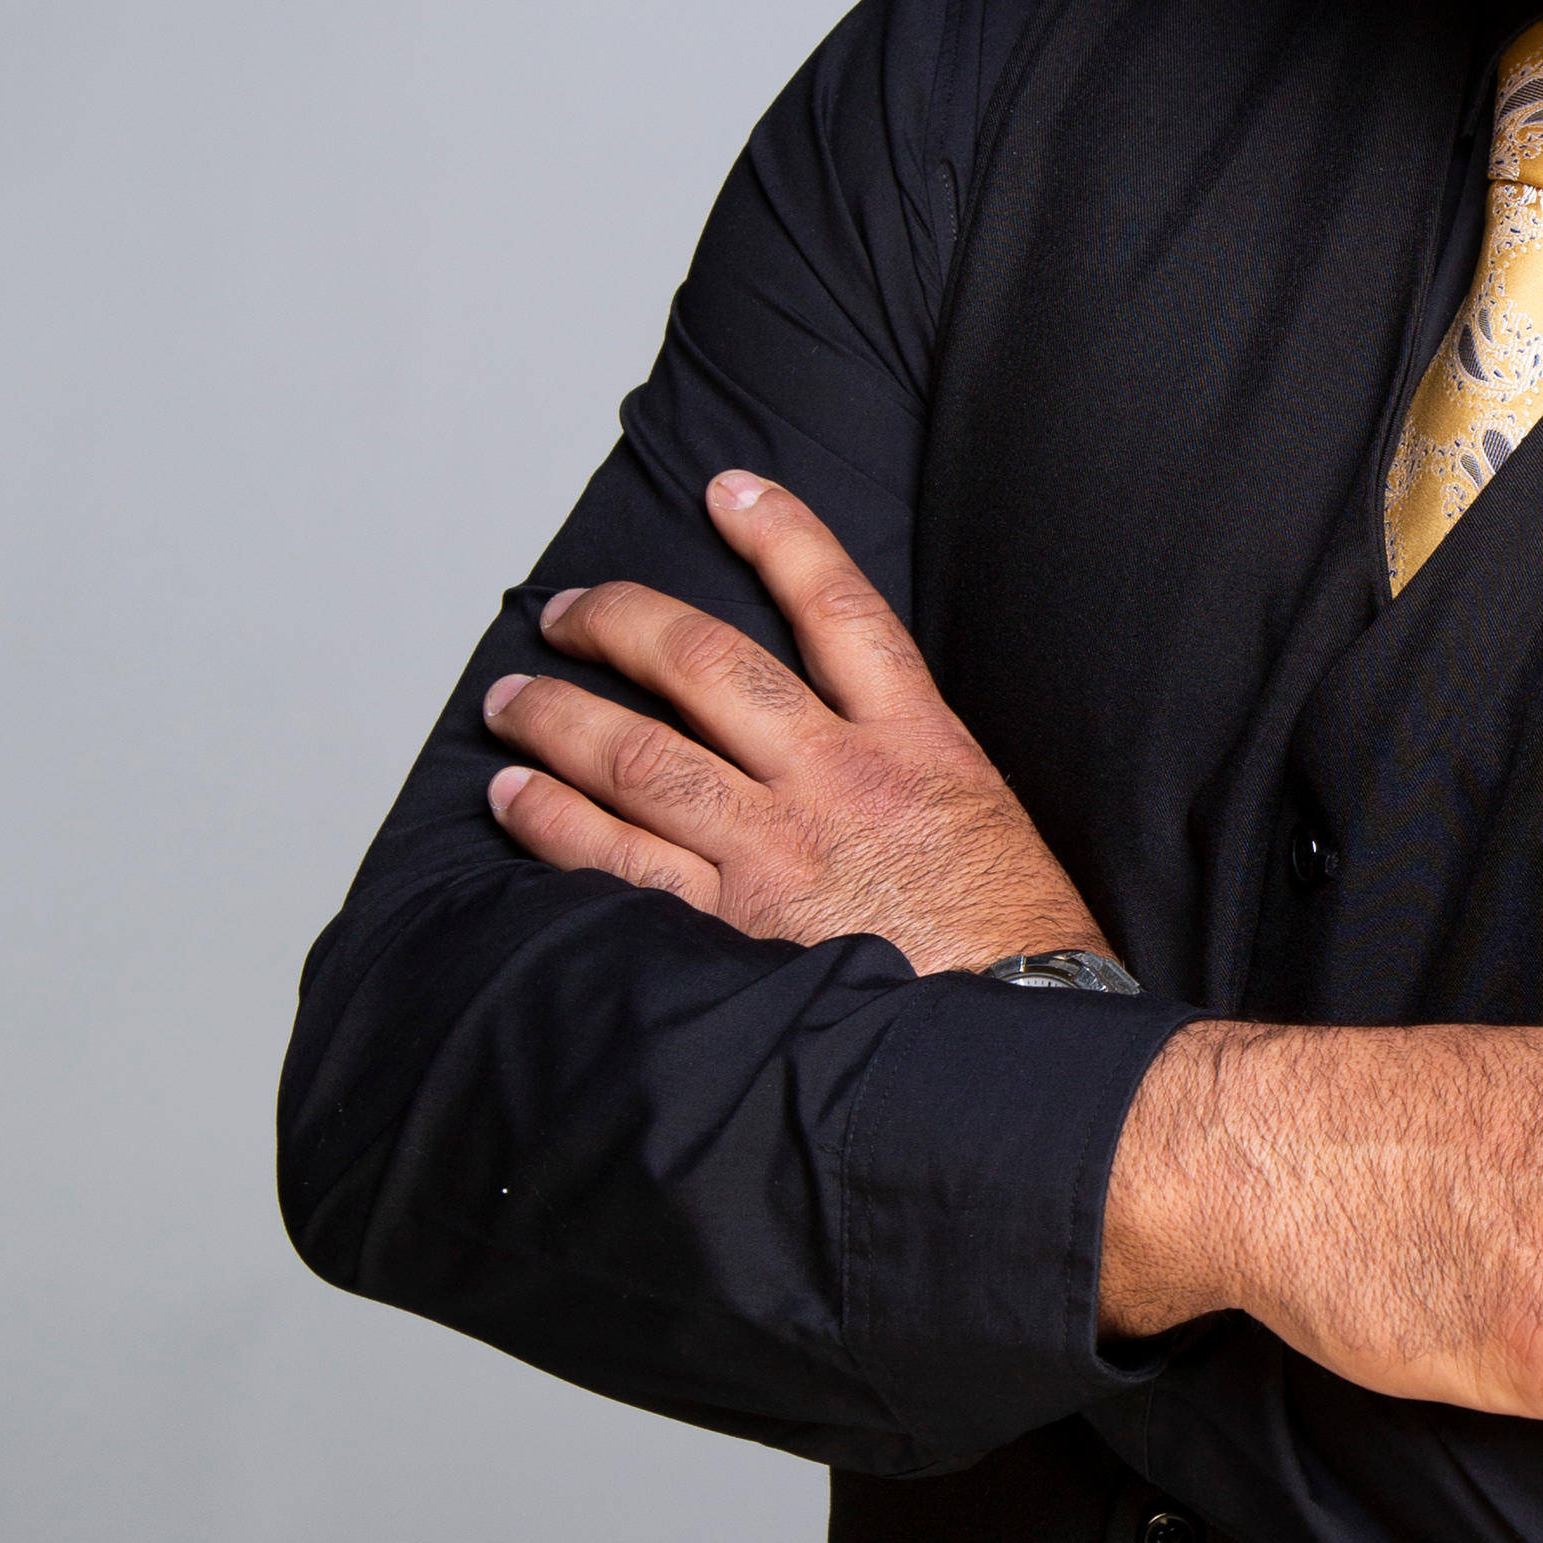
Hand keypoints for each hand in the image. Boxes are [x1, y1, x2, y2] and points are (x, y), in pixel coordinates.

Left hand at [482, 471, 1109, 973]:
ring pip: (643, 755)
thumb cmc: (1018, 952)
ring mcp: (779, 855)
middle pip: (706, 665)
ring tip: (513, 701)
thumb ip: (915, 771)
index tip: (728, 489)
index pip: (841, 609)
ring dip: (561, 717)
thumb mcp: (989, 825)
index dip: (781, 534)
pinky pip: (622, 863)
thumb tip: (854, 741)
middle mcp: (839, 782)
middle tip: (568, 612)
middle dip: (621, 623)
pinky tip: (515, 798)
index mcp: (919, 746)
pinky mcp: (736, 931)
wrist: (1029, 1052)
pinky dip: (558, 823)